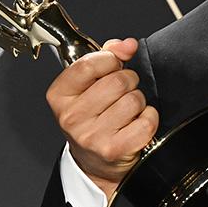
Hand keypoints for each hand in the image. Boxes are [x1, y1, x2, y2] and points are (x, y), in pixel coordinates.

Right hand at [45, 37, 159, 195]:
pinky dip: (148, 119)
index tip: (113, 65)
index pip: (88, 64)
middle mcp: (71, 117)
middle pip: (118, 81)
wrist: (94, 162)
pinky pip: (146, 121)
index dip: (110, 60)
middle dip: (128, 82)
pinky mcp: (113, 150)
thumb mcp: (89, 85)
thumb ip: (107, 56)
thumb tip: (127, 45)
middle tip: (122, 93)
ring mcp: (91, 136)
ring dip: (138, 102)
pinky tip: (135, 124)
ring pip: (134, 100)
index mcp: (60, 96)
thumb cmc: (93, 117)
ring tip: (126, 111)